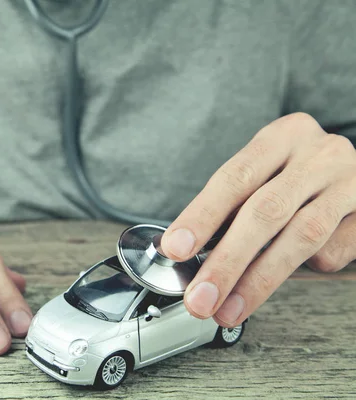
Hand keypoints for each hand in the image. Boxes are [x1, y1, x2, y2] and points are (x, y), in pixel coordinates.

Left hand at [160, 113, 355, 326]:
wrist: (353, 172)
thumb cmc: (297, 175)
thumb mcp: (266, 174)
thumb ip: (234, 206)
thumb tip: (189, 253)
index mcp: (282, 136)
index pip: (234, 177)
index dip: (202, 216)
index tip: (176, 249)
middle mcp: (319, 154)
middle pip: (265, 211)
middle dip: (227, 261)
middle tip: (200, 296)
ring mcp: (350, 183)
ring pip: (300, 237)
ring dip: (258, 281)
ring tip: (227, 308)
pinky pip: (332, 251)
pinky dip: (308, 268)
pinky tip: (291, 273)